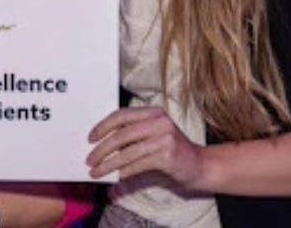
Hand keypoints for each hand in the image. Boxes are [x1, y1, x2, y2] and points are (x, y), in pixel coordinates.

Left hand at [87, 106, 206, 188]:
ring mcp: (165, 138)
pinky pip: (139, 164)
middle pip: (122, 134)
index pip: (121, 115)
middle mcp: (160, 122)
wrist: (201, 166)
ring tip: (97, 171)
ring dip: (109, 163)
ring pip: (128, 151)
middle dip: (102, 148)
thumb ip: (131, 137)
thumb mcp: (152, 137)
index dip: (103, 126)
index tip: (90, 138)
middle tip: (90, 159)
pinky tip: (116, 177)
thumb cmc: (172, 152)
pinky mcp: (168, 155)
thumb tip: (100, 146)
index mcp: (153, 113)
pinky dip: (124, 171)